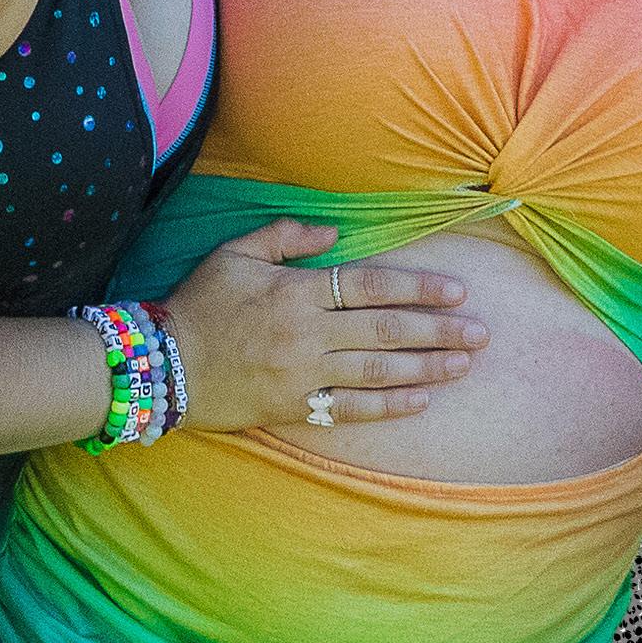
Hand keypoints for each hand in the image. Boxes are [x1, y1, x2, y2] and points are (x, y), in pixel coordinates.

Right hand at [163, 220, 488, 432]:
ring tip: (464, 364)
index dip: (418, 288)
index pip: (371, 286)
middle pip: (386, 330)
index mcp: (296, 291)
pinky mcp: (294, 407)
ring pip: (377, 371)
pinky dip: (388, 406)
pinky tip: (421, 400)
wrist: (160, 366)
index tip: (456, 291)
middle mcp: (306, 333)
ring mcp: (302, 374)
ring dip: (426, 368)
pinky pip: (350, 409)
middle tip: (480, 333)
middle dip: (439, 330)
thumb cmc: (199, 304)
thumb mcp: (234, 253)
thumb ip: (284, 236)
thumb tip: (334, 233)